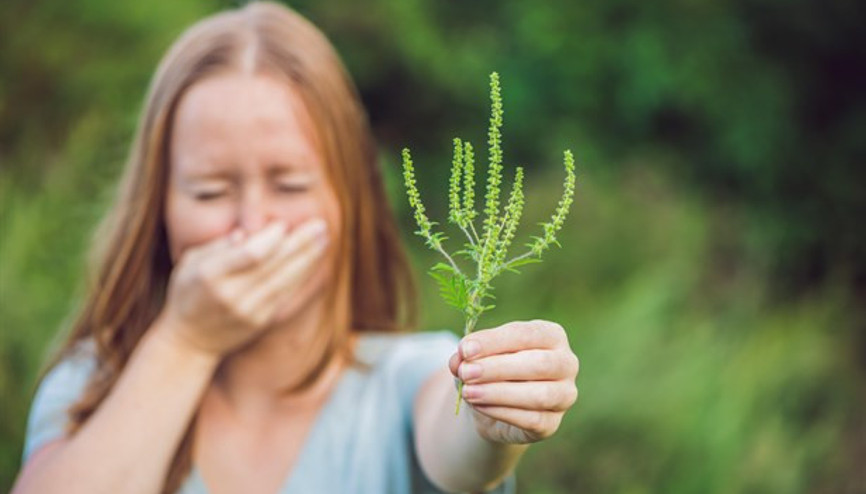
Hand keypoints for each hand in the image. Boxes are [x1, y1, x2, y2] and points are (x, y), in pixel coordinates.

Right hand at [156, 218, 329, 357]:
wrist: (189, 341)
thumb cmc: (188, 292)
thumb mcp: (190, 262)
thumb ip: (218, 245)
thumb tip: (247, 233)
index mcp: (210, 275)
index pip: (250, 254)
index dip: (270, 239)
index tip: (283, 224)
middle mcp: (231, 294)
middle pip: (273, 265)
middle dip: (300, 243)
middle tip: (320, 225)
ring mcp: (248, 310)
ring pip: (285, 280)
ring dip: (308, 258)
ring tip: (324, 238)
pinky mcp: (261, 321)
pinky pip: (286, 293)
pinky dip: (301, 274)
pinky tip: (313, 259)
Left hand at [448, 320, 578, 443]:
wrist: (495, 404)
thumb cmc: (491, 368)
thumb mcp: (477, 355)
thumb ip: (468, 354)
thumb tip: (459, 360)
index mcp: (551, 335)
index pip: (526, 334)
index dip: (494, 341)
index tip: (465, 349)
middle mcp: (566, 363)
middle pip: (539, 364)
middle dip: (498, 368)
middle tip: (467, 372)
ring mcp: (564, 395)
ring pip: (539, 395)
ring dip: (499, 393)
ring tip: (468, 392)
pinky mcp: (553, 423)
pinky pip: (532, 419)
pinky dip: (501, 412)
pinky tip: (478, 406)